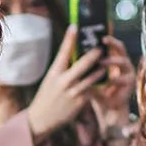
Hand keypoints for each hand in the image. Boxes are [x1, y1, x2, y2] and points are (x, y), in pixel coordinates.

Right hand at [25, 28, 106, 142]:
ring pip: (92, 77)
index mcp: (54, 74)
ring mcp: (73, 92)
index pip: (63, 52)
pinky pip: (92, 90)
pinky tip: (102, 80)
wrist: (41, 119)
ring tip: (104, 64)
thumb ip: (62, 69)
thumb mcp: (50, 80)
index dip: (70, 38)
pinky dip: (96, 84)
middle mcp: (63, 82)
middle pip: (83, 63)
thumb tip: (74, 55)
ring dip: (100, 69)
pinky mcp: (80, 102)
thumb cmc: (46, 97)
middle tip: (100, 47)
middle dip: (94, 54)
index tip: (76, 26)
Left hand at [90, 34, 135, 132]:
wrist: (105, 110)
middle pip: (120, 47)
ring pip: (123, 61)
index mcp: (111, 58)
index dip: (107, 33)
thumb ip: (83, 65)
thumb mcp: (86, 76)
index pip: (109, 43)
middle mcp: (121, 63)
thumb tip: (70, 51)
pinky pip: (124, 79)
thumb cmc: (94, 91)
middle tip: (103, 39)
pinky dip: (115, 79)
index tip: (101, 25)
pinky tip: (109, 80)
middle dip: (112, 42)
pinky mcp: (130, 85)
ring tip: (102, 61)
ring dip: (112, 60)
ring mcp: (127, 73)